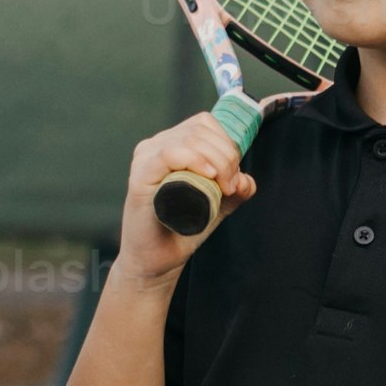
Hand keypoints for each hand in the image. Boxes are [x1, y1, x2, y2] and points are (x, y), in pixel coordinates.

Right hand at [117, 113, 254, 280]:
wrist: (157, 261)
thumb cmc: (182, 230)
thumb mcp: (217, 205)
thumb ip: (235, 190)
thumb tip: (245, 180)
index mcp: (172, 145)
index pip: (204, 124)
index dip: (227, 142)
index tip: (234, 175)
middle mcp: (156, 146)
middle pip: (200, 129)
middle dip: (227, 155)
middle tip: (230, 187)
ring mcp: (146, 159)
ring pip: (189, 138)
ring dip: (217, 160)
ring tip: (222, 188)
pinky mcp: (140, 176)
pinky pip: (169, 154)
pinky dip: (194, 160)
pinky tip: (208, 176)